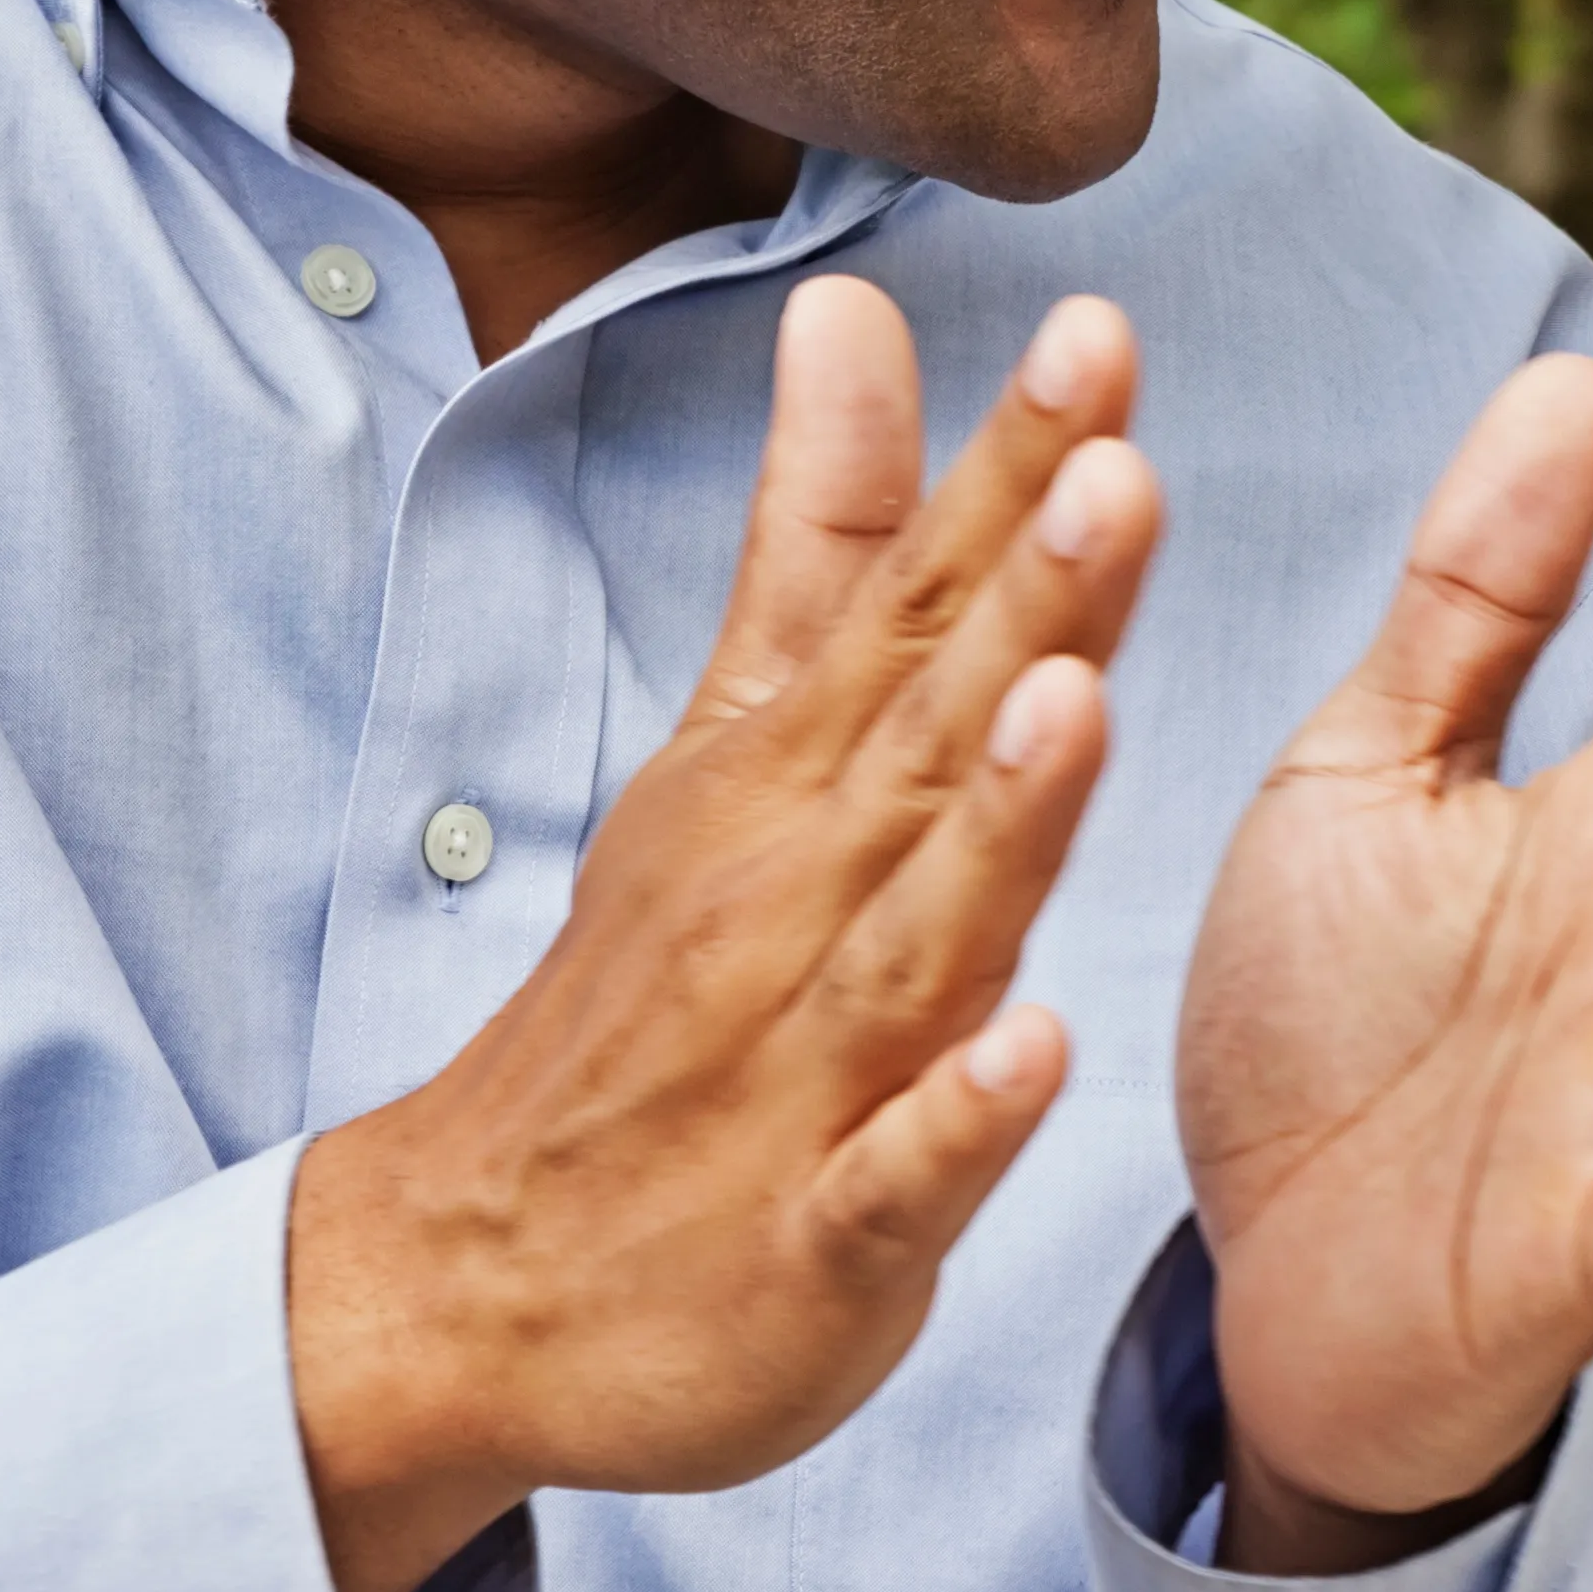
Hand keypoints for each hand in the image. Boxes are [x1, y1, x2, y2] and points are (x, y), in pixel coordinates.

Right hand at [290, 280, 1149, 1591]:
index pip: (922, 601)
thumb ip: (828, 535)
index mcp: (800, 783)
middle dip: (1028, 601)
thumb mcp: (732, 744)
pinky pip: (897, 1179)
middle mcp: (804, 902)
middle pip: (933, 734)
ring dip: (998, 824)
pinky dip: (961, 1120)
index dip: (1012, 468)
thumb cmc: (654, 996)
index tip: (1097, 330)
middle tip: (1119, 462)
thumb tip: (853, 308)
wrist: (472, 1283)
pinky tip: (1032, 1056)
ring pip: (919, 934)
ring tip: (1076, 703)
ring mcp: (805, 1075)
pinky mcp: (817, 1240)